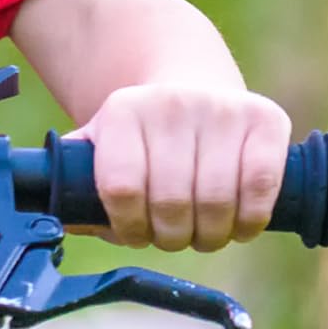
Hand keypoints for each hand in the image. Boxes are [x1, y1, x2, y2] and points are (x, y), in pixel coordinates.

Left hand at [71, 85, 290, 251]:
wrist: (193, 89)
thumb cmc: (142, 137)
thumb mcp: (101, 147)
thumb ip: (76, 184)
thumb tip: (63, 226)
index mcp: (121, 112)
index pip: (121, 188)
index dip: (128, 227)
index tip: (135, 235)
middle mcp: (169, 104)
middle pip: (171, 201)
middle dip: (170, 237)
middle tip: (171, 239)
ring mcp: (219, 108)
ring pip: (217, 201)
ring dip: (210, 236)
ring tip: (202, 236)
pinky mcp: (264, 118)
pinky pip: (261, 185)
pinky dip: (250, 219)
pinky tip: (238, 226)